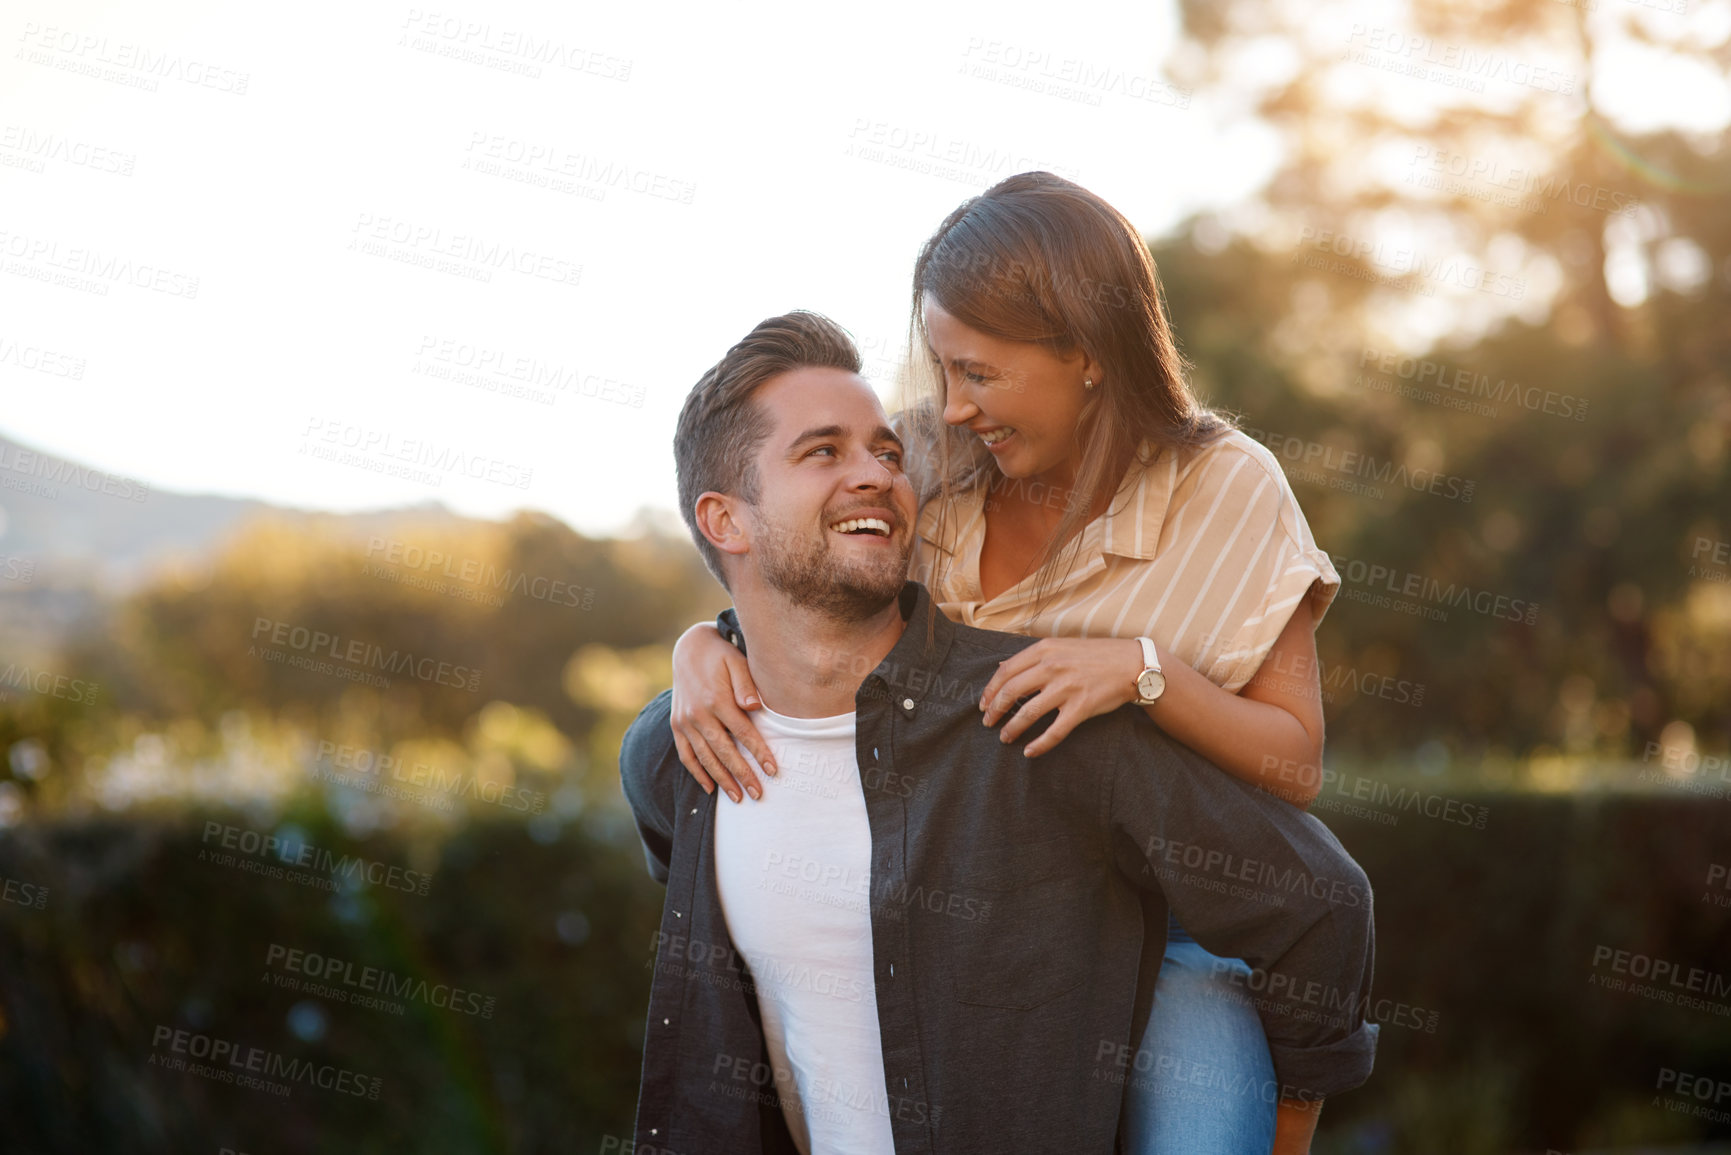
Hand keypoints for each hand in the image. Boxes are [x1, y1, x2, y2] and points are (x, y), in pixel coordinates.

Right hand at [668, 622, 774, 802]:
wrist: (689, 648)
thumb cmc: (721, 655)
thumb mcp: (736, 661)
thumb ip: (746, 684)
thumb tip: (754, 706)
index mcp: (716, 699)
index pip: (743, 733)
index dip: (758, 753)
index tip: (773, 770)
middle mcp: (698, 714)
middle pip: (724, 751)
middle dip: (742, 774)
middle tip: (758, 794)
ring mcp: (684, 722)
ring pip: (705, 758)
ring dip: (721, 780)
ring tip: (738, 798)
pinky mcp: (677, 725)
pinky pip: (686, 755)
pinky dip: (697, 772)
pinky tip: (710, 788)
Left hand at [977, 637, 1143, 756]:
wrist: (1132, 663)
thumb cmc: (1095, 655)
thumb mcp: (1060, 646)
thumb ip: (1032, 657)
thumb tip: (1001, 667)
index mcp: (1044, 650)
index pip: (1005, 672)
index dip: (989, 691)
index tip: (983, 705)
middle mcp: (1052, 667)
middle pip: (1011, 692)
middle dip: (994, 711)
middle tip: (988, 724)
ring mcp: (1067, 687)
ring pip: (1028, 713)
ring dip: (1012, 728)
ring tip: (1005, 737)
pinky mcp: (1081, 707)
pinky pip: (1055, 731)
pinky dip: (1040, 744)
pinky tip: (1030, 752)